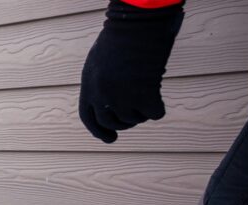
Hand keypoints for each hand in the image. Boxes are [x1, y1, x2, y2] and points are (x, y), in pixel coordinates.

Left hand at [80, 1, 184, 142]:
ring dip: (142, 113)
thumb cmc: (122, 35)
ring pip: (133, 119)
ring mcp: (121, 96)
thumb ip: (101, 81)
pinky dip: (158, 109)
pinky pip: (154, 113)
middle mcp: (101, 95)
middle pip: (111, 122)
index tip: (111, 139)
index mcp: (88, 85)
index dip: (99, 131)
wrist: (137, 23)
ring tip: (147, 97)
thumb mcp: (101, 59)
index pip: (89, 117)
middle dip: (124, 124)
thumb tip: (109, 103)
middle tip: (135, 118)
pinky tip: (159, 99)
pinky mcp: (143, 94)